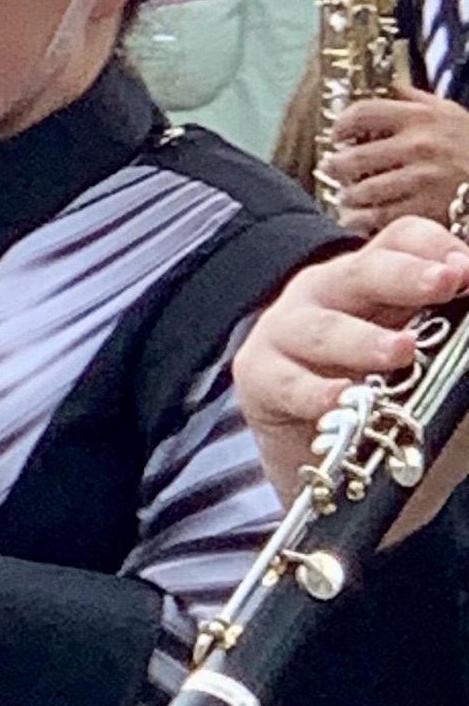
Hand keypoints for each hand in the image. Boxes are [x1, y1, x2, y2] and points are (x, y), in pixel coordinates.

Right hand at [234, 223, 468, 516]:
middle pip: (365, 269)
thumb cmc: (386, 405)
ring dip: (364, 339)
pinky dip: (315, 392)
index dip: (436, 247)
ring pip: (323, 327)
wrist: (328, 464)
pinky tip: (343, 399)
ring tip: (402, 351)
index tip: (466, 271)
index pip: (403, 241)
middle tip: (448, 282)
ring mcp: (286, 330)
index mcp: (375, 281)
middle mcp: (328, 293)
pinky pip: (286, 381)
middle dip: (408, 276)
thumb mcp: (432, 369)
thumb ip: (456, 350)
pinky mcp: (258, 375)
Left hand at [325, 89, 468, 238]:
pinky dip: (361, 219)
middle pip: (355, 156)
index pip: (363, 113)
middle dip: (336, 166)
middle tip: (332, 168)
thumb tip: (388, 86)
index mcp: (421, 118)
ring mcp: (421, 180)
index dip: (342, 124)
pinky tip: (357, 218)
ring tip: (346, 195)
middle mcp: (418, 146)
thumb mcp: (451, 114)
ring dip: (348, 195)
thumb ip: (417, 100)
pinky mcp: (425, 209)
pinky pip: (379, 217)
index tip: (337, 134)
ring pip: (363, 190)